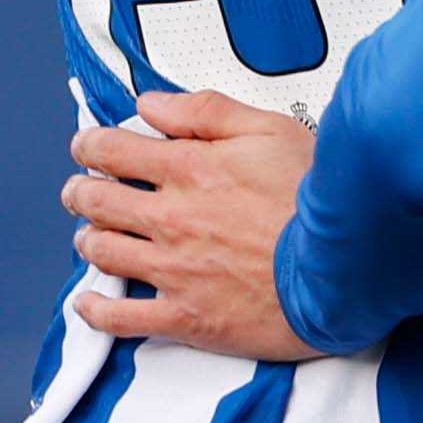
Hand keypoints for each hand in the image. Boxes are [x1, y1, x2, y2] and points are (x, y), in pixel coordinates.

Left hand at [68, 92, 324, 362]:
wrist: (343, 271)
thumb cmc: (318, 201)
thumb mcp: (273, 131)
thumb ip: (207, 111)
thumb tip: (153, 105)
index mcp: (189, 169)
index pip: (112, 150)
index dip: (90, 145)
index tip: (86, 146)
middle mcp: (171, 219)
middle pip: (96, 200)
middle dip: (80, 190)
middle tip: (80, 190)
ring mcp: (173, 271)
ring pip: (101, 252)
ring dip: (87, 240)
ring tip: (89, 236)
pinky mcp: (184, 317)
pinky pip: (120, 318)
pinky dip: (96, 309)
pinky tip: (90, 302)